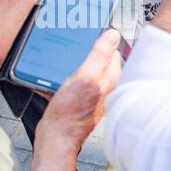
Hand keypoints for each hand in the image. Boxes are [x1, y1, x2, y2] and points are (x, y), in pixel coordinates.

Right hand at [35, 29, 122, 156]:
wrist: (57, 136)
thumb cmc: (70, 113)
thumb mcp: (84, 77)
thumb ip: (100, 56)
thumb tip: (113, 35)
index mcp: (111, 78)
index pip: (113, 50)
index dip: (101, 40)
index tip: (89, 34)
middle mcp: (106, 85)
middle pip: (100, 58)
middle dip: (87, 50)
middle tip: (74, 47)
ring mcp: (94, 92)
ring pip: (87, 67)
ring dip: (76, 62)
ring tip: (65, 62)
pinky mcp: (83, 98)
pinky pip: (77, 79)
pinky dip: (68, 75)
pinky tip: (59, 77)